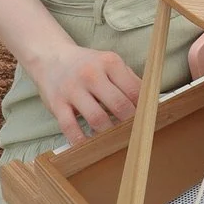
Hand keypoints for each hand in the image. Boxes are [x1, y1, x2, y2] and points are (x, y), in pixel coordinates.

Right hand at [26, 40, 140, 144]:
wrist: (51, 57)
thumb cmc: (87, 65)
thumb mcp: (110, 63)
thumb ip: (130, 80)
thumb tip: (152, 102)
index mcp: (110, 63)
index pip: (135, 90)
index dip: (144, 109)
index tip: (149, 122)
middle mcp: (91, 74)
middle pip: (118, 105)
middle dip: (130, 124)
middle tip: (136, 137)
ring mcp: (73, 89)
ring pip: (96, 118)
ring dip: (109, 134)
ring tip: (116, 142)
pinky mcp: (57, 103)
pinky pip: (70, 127)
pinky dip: (81, 140)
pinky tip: (90, 146)